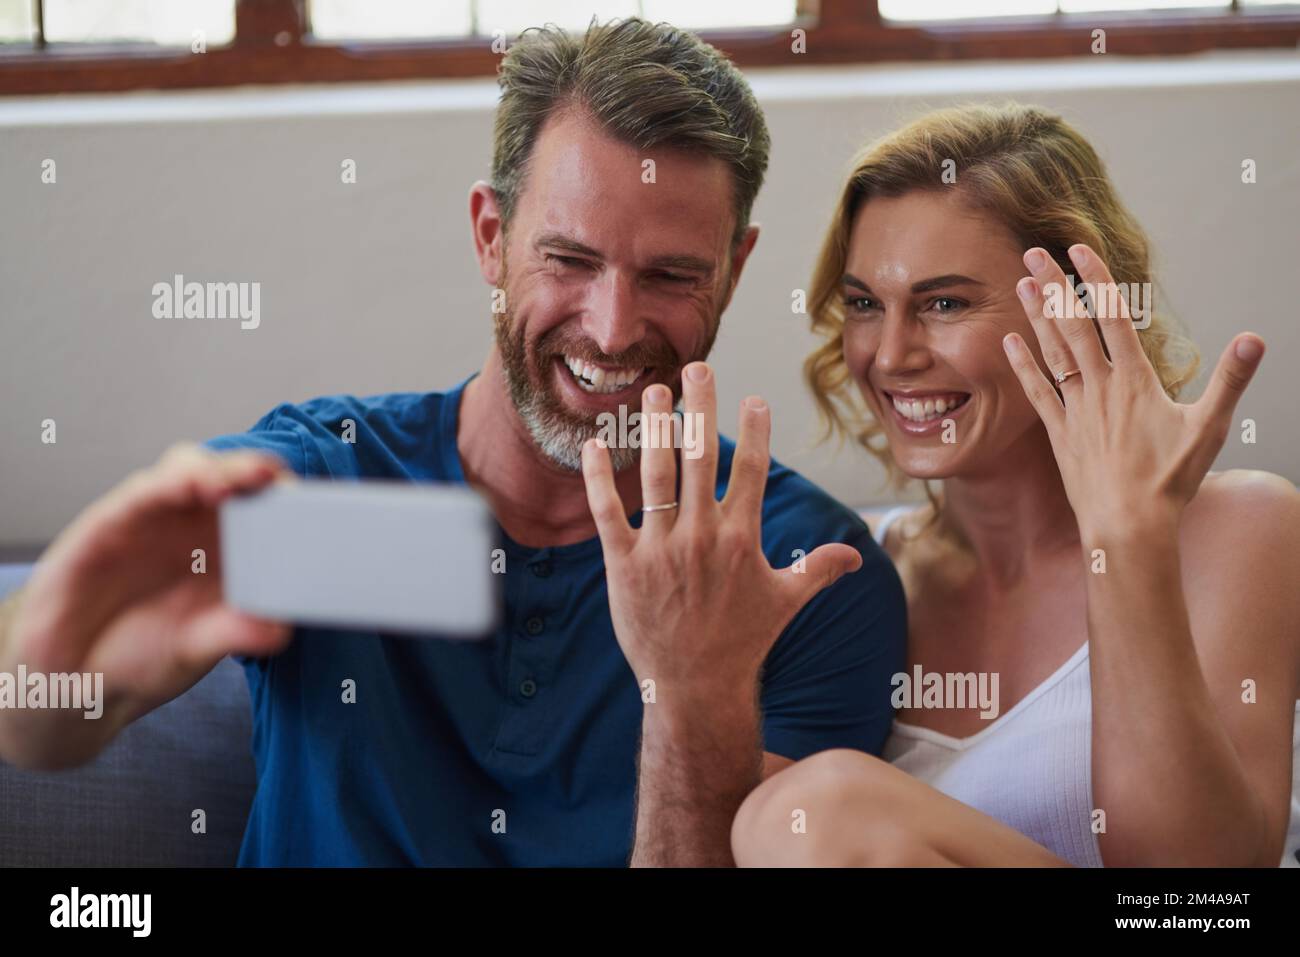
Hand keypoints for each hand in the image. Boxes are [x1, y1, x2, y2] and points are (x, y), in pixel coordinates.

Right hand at [6, 444, 294, 724]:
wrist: (75, 682)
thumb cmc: (144, 654)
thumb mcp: (198, 648)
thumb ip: (236, 633)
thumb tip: (281, 629)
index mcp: (226, 549)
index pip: (263, 507)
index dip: (287, 499)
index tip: (316, 506)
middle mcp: (192, 525)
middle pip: (232, 478)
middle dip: (258, 472)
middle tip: (278, 482)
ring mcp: (151, 519)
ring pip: (188, 471)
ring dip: (218, 470)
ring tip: (244, 478)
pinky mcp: (107, 525)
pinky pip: (138, 495)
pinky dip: (164, 485)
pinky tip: (186, 487)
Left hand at [580, 361, 862, 701]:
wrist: (694, 688)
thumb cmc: (742, 643)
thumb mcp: (786, 603)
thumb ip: (818, 569)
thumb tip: (856, 555)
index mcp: (741, 540)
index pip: (751, 472)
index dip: (755, 431)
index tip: (754, 397)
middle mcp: (702, 538)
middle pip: (702, 458)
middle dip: (700, 408)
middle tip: (696, 368)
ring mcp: (660, 550)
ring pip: (656, 476)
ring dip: (653, 429)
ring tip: (651, 392)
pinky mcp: (623, 565)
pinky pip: (608, 513)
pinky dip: (599, 479)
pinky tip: (594, 445)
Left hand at [1005, 243, 1264, 537]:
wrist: (1129, 525)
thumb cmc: (1171, 480)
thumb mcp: (1209, 427)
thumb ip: (1231, 379)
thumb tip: (1255, 339)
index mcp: (1135, 380)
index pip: (1113, 316)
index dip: (1096, 280)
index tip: (1078, 249)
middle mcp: (1100, 388)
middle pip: (1074, 326)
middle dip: (1055, 287)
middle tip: (1034, 252)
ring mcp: (1076, 410)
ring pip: (1052, 353)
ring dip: (1037, 317)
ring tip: (1023, 284)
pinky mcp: (1059, 434)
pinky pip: (1037, 393)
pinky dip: (1023, 366)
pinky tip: (1009, 342)